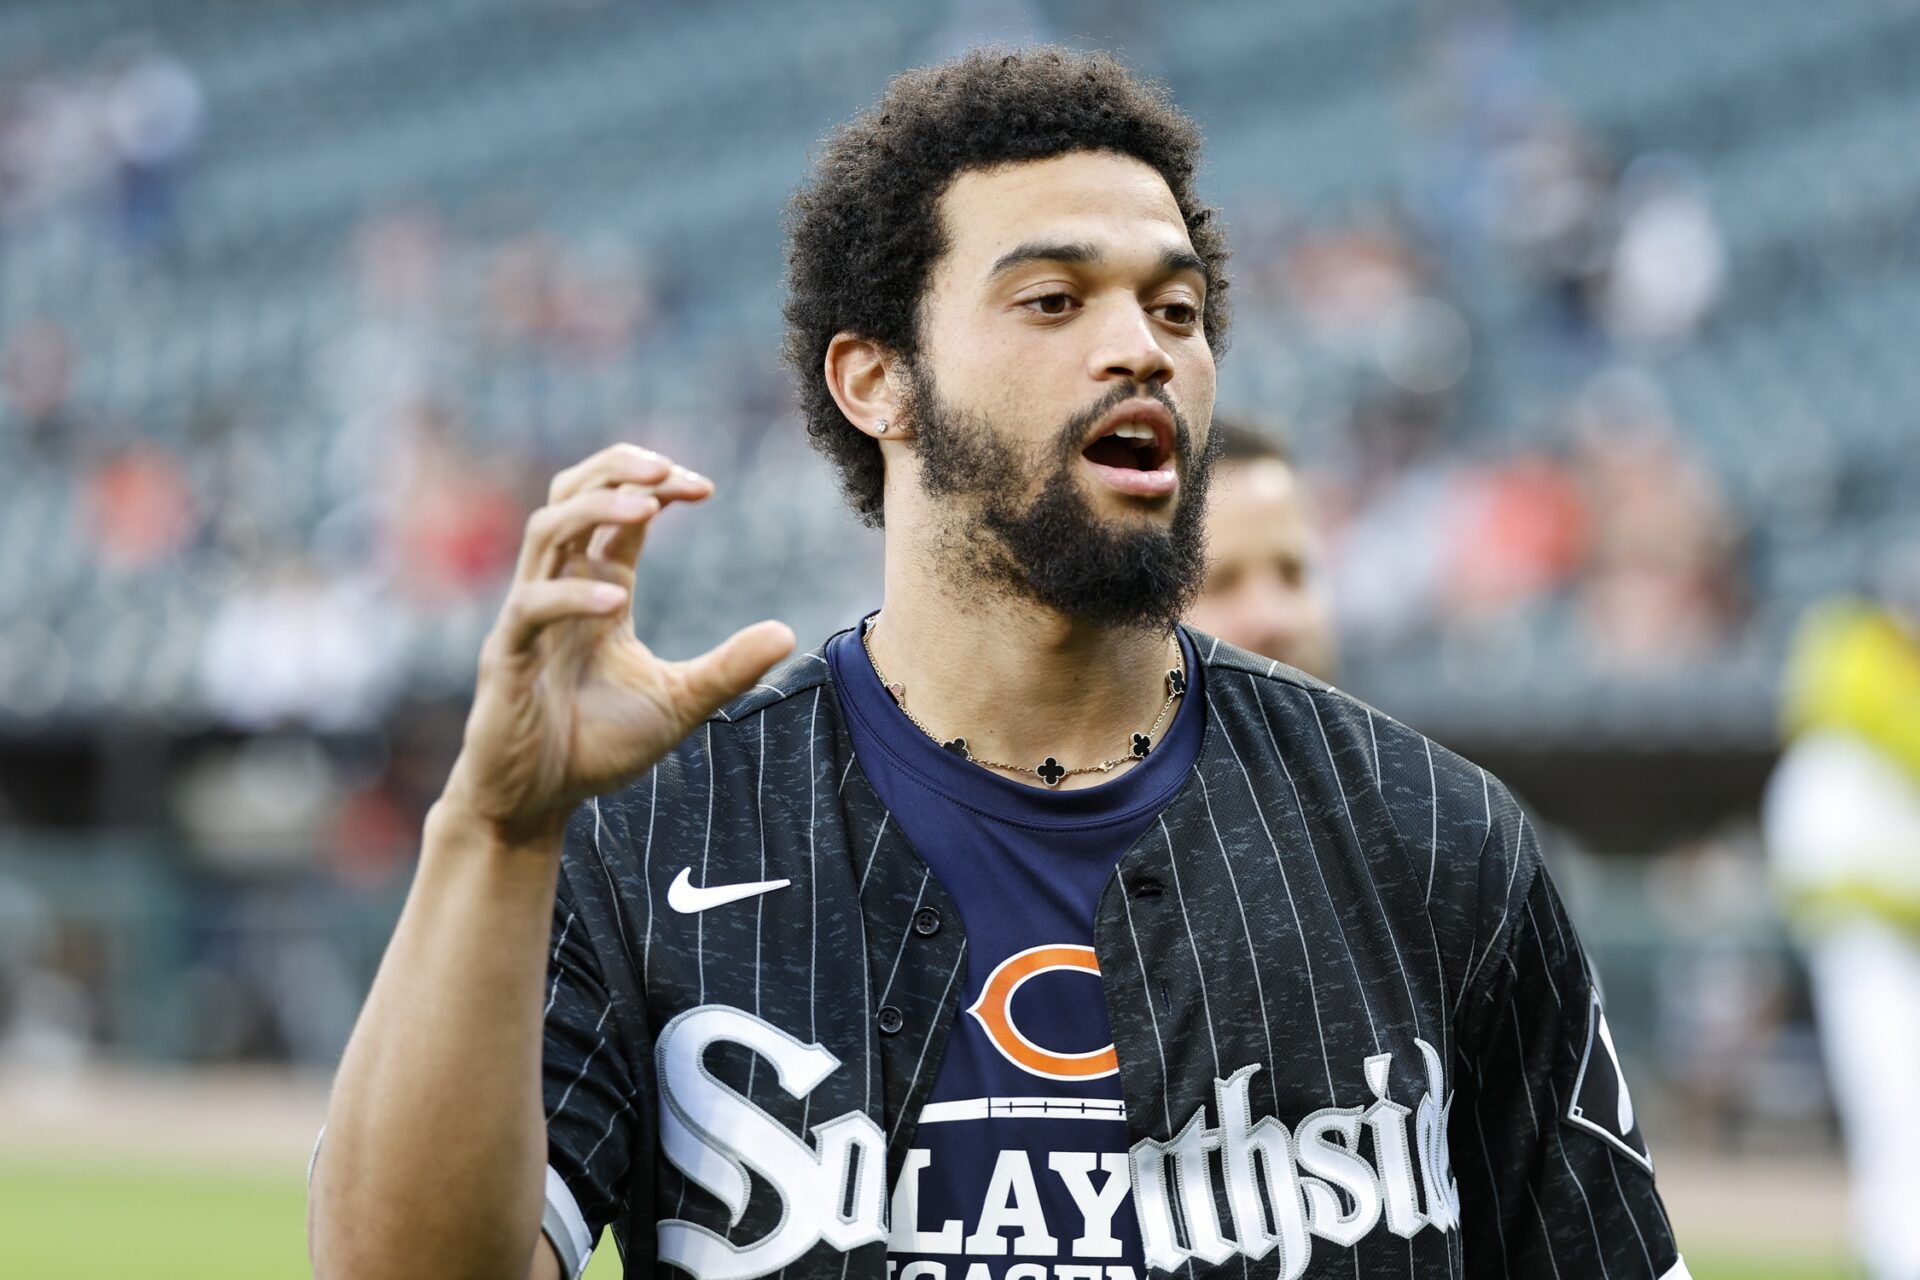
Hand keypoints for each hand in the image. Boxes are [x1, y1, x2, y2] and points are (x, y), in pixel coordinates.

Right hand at [442, 444, 794, 843]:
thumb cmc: (596, 748)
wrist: (535, 805)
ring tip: (645, 507)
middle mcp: (558, 590)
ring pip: (545, 532)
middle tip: (668, 470)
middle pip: (571, 495)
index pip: (619, 513)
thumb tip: (788, 633)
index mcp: (596, 592)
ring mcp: (527, 620)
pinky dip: (570, 596)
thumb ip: (727, 668)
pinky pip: (530, 608)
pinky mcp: (505, 658)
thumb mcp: (678, 704)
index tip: (704, 488)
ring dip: (593, 509)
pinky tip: (612, 601)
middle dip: (617, 470)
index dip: (656, 487)